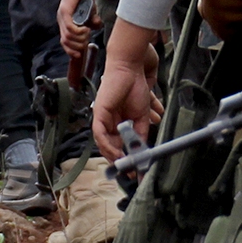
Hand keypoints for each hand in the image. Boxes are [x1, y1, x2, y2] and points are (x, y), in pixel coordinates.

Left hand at [57, 0, 95, 60]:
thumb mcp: (92, 9)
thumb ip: (94, 19)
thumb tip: (96, 27)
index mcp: (66, 22)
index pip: (64, 42)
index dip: (71, 50)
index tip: (81, 53)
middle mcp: (62, 20)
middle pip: (65, 43)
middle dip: (78, 45)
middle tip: (87, 38)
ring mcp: (62, 16)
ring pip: (67, 38)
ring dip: (80, 39)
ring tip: (87, 31)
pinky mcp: (65, 11)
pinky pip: (69, 28)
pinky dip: (78, 32)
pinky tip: (85, 28)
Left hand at [92, 22, 161, 160]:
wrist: (130, 69)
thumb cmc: (136, 88)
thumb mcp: (142, 116)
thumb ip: (141, 134)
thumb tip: (143, 152)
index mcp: (117, 122)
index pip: (118, 145)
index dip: (125, 158)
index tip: (134, 170)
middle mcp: (107, 122)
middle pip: (109, 147)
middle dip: (119, 161)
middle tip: (130, 173)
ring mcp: (101, 118)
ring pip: (103, 144)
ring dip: (114, 156)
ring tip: (125, 165)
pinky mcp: (98, 113)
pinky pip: (100, 135)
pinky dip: (108, 146)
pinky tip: (117, 154)